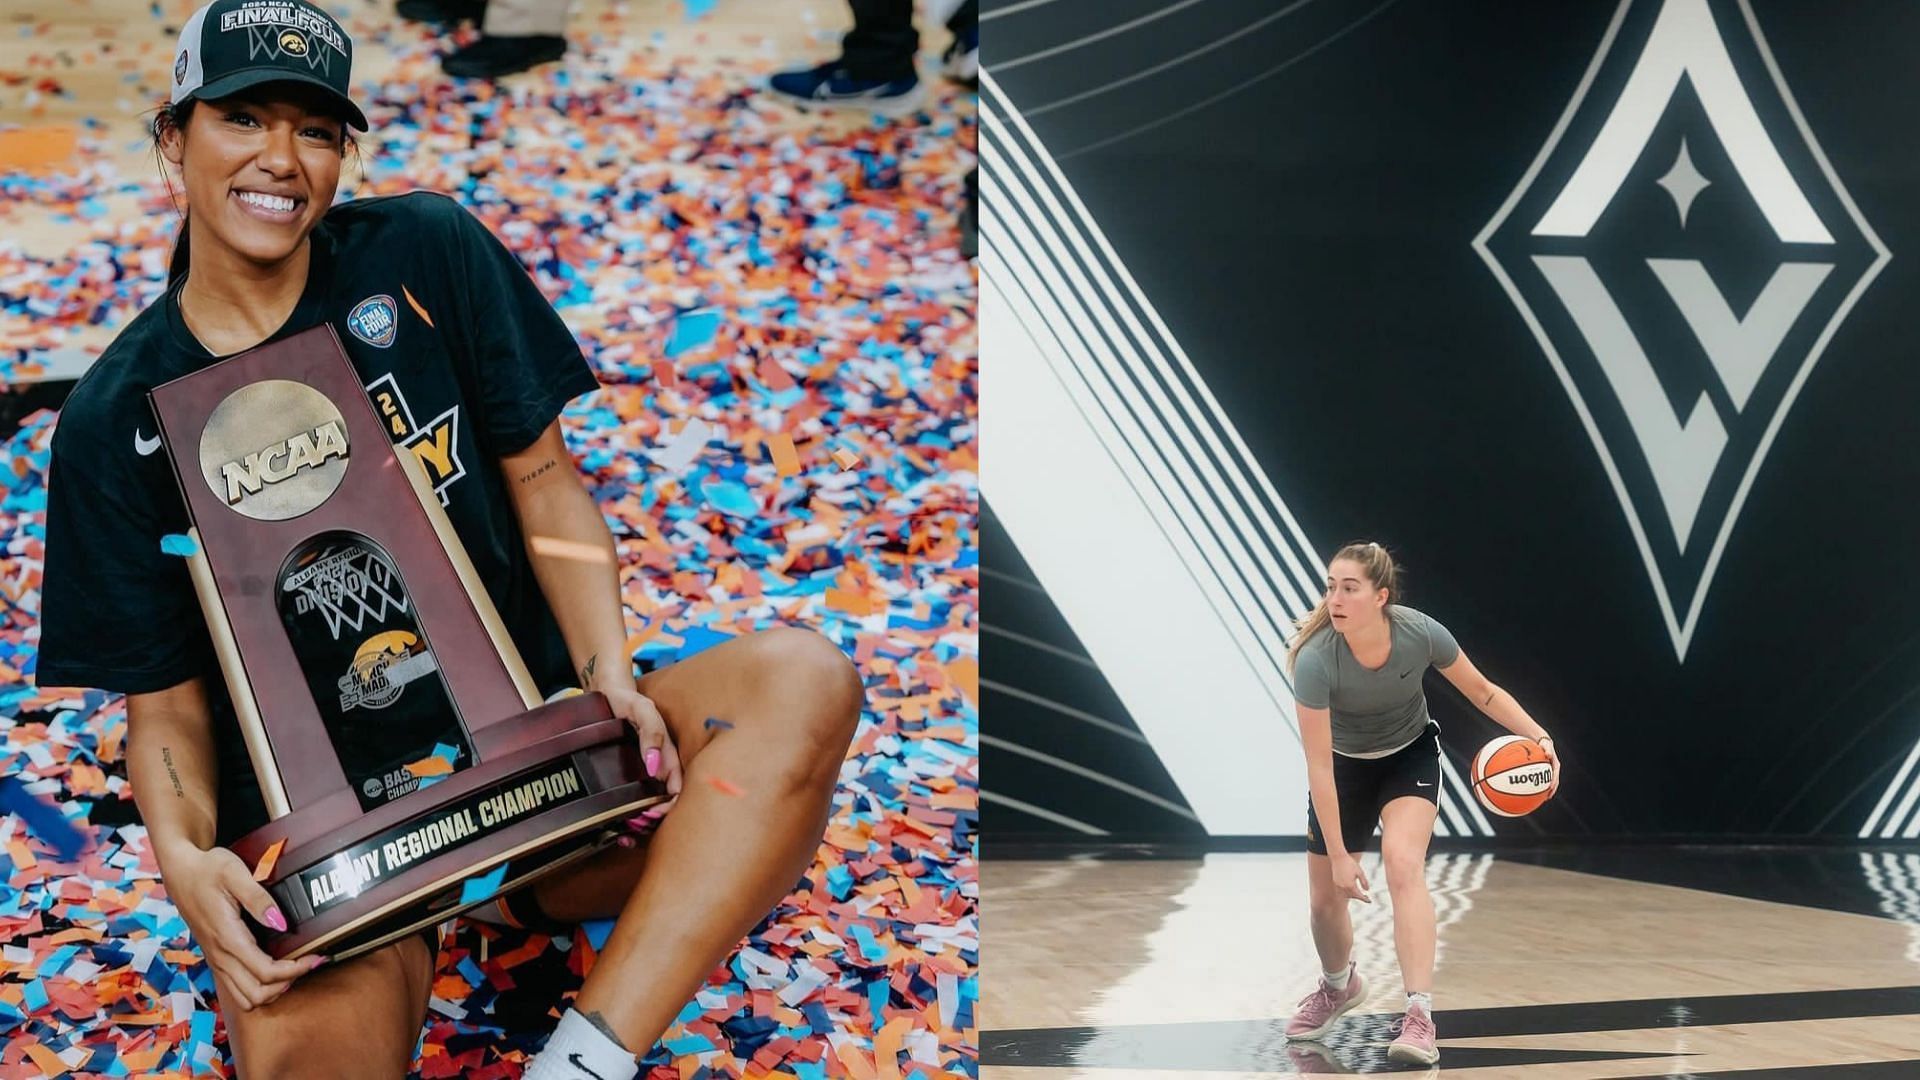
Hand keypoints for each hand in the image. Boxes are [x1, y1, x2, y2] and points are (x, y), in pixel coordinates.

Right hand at [159, 842, 322, 1009]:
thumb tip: (281, 922)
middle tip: (306, 964)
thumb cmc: (207, 870)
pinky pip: (237, 987)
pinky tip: (274, 968)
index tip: (315, 957)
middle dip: (286, 984)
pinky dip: (259, 987)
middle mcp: (220, 955)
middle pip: (256, 995)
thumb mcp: (234, 874)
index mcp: (227, 937)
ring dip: (271, 991)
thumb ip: (259, 899)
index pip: (265, 972)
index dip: (296, 970)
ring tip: (292, 969)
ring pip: (245, 997)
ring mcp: (217, 959)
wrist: (180, 872)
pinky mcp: (216, 957)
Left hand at [601, 686, 682, 816]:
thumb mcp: (642, 710)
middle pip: (665, 800)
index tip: (651, 812)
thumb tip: (653, 766)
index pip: (677, 788)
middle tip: (638, 822)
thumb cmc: (628, 700)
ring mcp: (644, 770)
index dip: (669, 804)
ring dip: (644, 819)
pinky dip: (631, 814)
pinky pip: (634, 797)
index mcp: (667, 754)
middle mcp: (658, 765)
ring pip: (651, 802)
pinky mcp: (628, 772)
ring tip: (629, 827)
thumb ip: (651, 733)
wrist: (608, 693)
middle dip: (656, 817)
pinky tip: (622, 823)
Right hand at [1330, 852, 1371, 903]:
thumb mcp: (1360, 872)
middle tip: (1365, 897)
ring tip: (1358, 893)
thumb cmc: (1350, 863)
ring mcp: (1338, 885)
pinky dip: (1346, 893)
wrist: (1338, 857)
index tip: (1369, 901)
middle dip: (1359, 897)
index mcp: (1350, 885)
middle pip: (1352, 896)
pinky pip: (1340, 892)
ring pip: (1346, 895)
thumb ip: (1364, 882)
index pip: (1358, 895)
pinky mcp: (1335, 882)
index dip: (1364, 899)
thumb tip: (1367, 890)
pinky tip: (1350, 891)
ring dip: (1352, 896)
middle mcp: (1343, 887)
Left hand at [1538, 735, 1562, 796]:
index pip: (1556, 776)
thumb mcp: (1546, 746)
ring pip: (1548, 782)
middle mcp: (1553, 770)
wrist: (1542, 743)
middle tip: (1547, 797)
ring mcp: (1549, 771)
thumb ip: (1547, 750)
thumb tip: (1548, 754)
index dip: (1554, 783)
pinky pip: (1541, 780)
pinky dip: (1538, 785)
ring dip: (1545, 790)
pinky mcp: (1544, 772)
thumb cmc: (1544, 744)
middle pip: (1554, 782)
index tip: (1550, 788)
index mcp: (1555, 765)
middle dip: (1551, 790)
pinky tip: (1531, 790)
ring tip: (1541, 798)